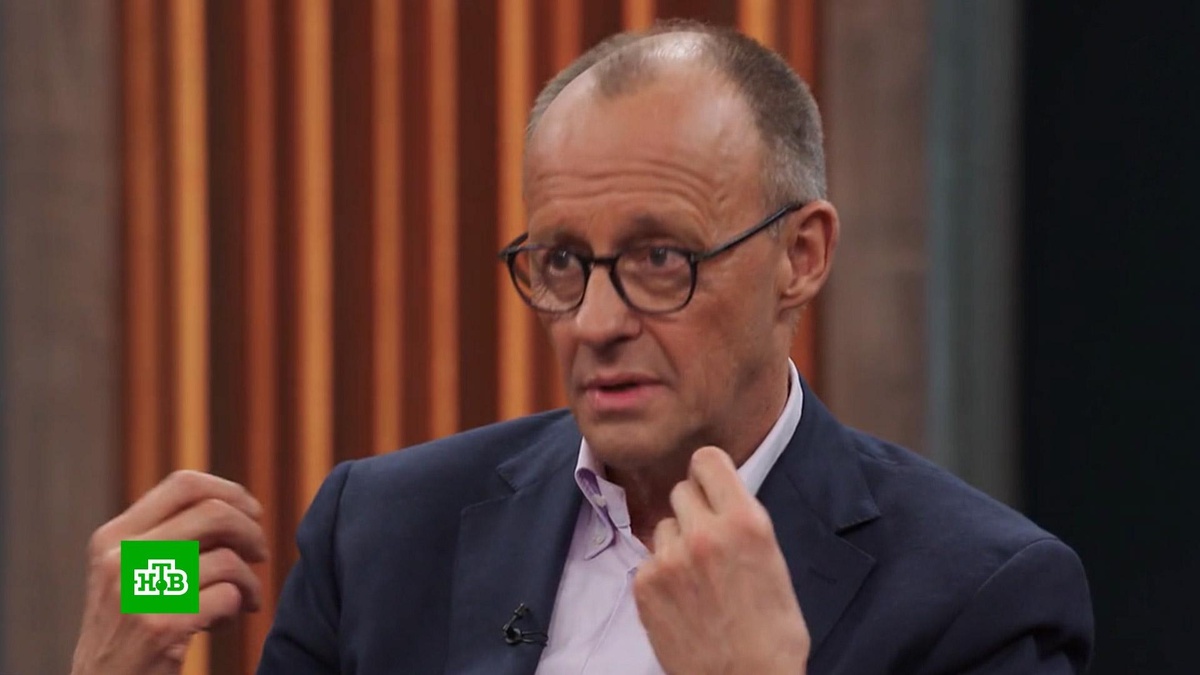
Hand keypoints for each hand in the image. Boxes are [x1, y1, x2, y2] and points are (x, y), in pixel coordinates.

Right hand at [71, 471, 268, 674]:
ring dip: (250, 581)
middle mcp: (121, 558)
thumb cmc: (127, 631)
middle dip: (252, 532)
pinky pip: (227, 596)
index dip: (230, 493)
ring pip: (228, 559)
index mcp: (113, 537)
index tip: (252, 513)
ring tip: (245, 599)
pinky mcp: (160, 626)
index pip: (184, 484)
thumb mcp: (128, 573)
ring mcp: (139, 591)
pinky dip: (239, 607)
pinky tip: (224, 622)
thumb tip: (234, 505)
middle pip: (214, 513)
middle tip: (261, 556)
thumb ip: (166, 538)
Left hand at [634, 446, 810, 674]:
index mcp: (746, 522)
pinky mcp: (645, 584)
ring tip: (697, 579)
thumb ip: (743, 524)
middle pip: (681, 490)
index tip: (710, 485)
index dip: (708, 473)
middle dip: (693, 509)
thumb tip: (721, 500)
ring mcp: (670, 559)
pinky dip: (661, 575)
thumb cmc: (772, 634)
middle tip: (707, 540)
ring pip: (663, 526)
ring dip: (676, 543)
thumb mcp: (772, 562)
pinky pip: (648, 560)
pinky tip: (682, 601)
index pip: (708, 460)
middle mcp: (705, 533)